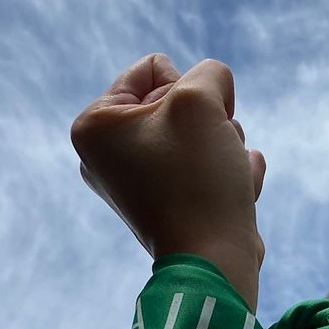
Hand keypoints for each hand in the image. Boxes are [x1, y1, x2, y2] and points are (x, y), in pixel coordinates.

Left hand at [71, 54, 266, 308]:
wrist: (214, 260)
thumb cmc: (198, 177)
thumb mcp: (202, 99)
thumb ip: (209, 74)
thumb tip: (214, 98)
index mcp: (93, 126)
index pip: (156, 68)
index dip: (189, 89)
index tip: (190, 126)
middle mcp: (105, 155)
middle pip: (177, 104)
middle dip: (208, 121)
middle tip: (209, 154)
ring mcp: (135, 183)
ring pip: (198, 135)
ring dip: (224, 146)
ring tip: (223, 176)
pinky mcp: (165, 205)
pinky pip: (204, 168)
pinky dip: (228, 173)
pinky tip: (235, 192)